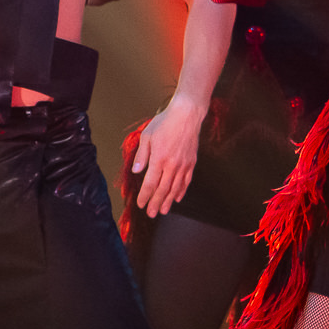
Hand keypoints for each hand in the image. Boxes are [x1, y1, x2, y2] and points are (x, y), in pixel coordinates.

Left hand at [131, 95, 203, 217]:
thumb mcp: (147, 136)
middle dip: (156, 203)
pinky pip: (186, 181)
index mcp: (159, 159)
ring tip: (164, 211)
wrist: (187, 114)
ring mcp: (183, 165)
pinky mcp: (191, 162)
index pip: (150, 184)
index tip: (141, 204)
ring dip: (168, 201)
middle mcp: (172, 165)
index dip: (145, 196)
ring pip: (175, 188)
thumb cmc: (165, 123)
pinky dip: (182, 191)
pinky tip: (177, 198)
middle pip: (163, 190)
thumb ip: (142, 156)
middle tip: (152, 213)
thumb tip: (136, 171)